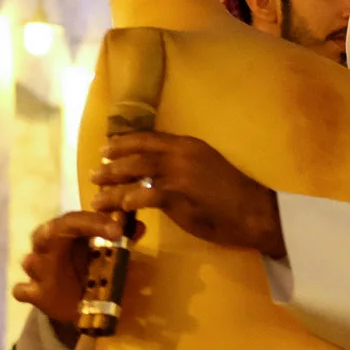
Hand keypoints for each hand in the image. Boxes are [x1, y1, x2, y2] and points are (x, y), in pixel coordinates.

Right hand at [14, 211, 121, 347]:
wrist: (82, 305)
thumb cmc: (93, 272)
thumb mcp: (110, 257)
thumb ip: (122, 242)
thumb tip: (139, 225)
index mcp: (66, 234)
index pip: (73, 220)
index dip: (93, 222)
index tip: (117, 231)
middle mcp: (47, 248)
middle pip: (43, 233)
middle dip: (55, 232)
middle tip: (67, 238)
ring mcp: (38, 271)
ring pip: (31, 261)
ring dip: (42, 264)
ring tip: (56, 269)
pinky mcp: (33, 294)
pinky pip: (21, 290)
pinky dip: (25, 290)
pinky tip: (35, 293)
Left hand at [91, 134, 283, 258]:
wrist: (255, 211)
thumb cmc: (232, 194)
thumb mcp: (206, 167)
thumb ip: (182, 165)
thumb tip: (158, 172)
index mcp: (186, 145)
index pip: (147, 138)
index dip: (123, 143)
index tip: (106, 148)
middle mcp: (180, 154)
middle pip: (135, 155)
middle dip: (111, 165)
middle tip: (94, 173)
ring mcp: (178, 174)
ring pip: (134, 174)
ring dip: (112, 186)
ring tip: (97, 196)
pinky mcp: (178, 196)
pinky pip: (144, 196)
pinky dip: (128, 202)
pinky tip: (119, 209)